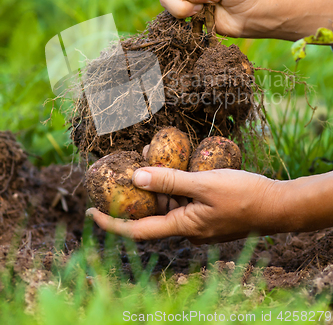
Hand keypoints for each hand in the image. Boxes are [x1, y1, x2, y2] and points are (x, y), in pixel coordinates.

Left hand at [86, 167, 285, 243]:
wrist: (277, 205)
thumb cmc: (244, 196)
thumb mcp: (204, 184)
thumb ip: (170, 181)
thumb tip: (137, 178)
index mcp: (183, 227)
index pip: (138, 230)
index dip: (112, 223)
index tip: (91, 213)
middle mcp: (187, 228)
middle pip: (153, 210)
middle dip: (139, 188)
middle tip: (128, 163)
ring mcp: (198, 221)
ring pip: (169, 201)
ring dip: (158, 181)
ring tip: (148, 153)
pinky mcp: (208, 212)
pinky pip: (183, 198)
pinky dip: (174, 182)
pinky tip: (175, 162)